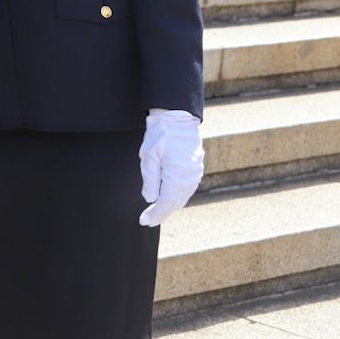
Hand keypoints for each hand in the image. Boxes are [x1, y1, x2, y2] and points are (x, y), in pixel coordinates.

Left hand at [138, 110, 203, 226]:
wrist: (177, 117)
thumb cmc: (161, 134)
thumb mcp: (149, 156)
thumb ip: (150, 179)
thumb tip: (150, 199)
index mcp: (177, 176)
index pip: (165, 203)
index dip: (155, 214)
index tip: (144, 221)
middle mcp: (189, 178)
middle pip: (175, 203)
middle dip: (161, 213)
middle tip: (147, 221)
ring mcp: (195, 173)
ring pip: (182, 197)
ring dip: (169, 207)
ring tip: (156, 213)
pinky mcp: (195, 168)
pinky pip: (186, 189)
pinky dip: (177, 197)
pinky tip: (168, 199)